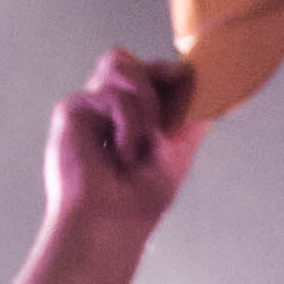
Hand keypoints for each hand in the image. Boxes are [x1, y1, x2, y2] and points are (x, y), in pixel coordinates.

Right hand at [43, 47, 204, 248]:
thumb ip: (190, 118)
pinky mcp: (73, 110)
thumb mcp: (178, 153)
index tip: (185, 85)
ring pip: (121, 64)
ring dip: (144, 101)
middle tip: (163, 122)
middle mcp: (108, 106)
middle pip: (131, 60)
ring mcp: (90, 106)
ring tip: (145, 140)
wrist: (112, 223)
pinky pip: (111, 94)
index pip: (148, 71)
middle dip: (156, 81)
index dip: (168, 72)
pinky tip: (123, 153)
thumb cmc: (139, 200)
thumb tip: (210, 87)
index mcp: (131, 114)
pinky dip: (129, 123)